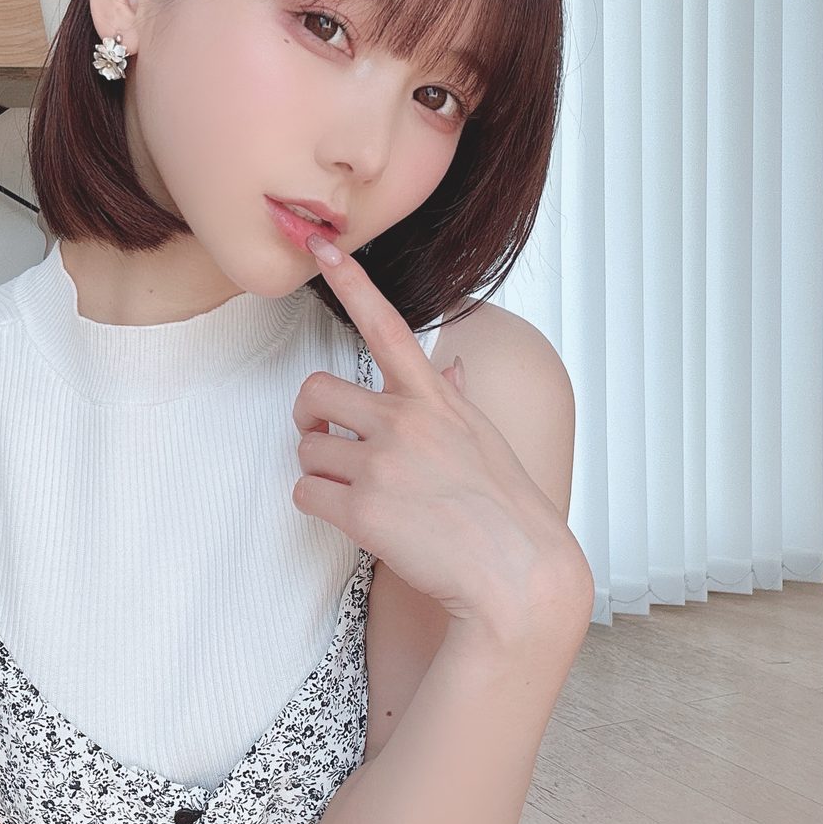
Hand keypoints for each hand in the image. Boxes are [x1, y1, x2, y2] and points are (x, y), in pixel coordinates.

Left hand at [291, 234, 592, 637]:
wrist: (517, 576)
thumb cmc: (505, 512)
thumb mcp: (485, 441)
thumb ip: (455, 401)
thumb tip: (451, 367)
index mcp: (436, 399)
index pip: (387, 324)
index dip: (352, 282)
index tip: (322, 248)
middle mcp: (405, 421)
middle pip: (315, 394)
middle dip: (308, 420)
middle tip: (322, 440)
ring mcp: (382, 464)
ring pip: (307, 450)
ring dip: (319, 471)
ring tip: (359, 494)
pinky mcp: (362, 509)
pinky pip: (305, 493)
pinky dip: (319, 507)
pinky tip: (354, 520)